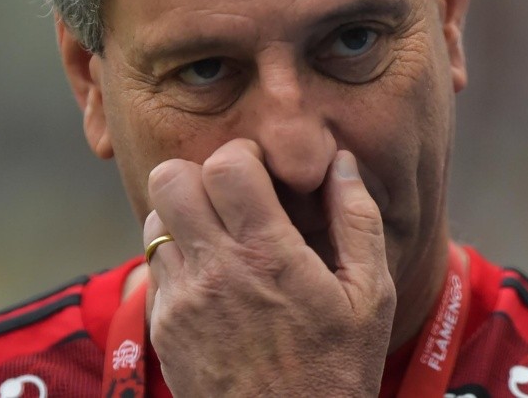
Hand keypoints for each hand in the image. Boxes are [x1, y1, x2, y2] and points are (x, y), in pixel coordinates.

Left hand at [142, 139, 395, 396]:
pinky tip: (216, 281)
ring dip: (186, 216)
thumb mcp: (371, 297)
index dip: (243, 155)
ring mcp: (182, 301)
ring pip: (156, 219)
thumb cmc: (339, 371)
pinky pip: (156, 266)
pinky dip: (180, 260)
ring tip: (222, 237)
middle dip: (202, 175)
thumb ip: (357, 220)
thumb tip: (340, 161)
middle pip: (171, 179)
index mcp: (268, 256)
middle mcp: (215, 271)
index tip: (263, 173)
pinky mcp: (164, 329)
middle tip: (233, 197)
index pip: (226, 164)